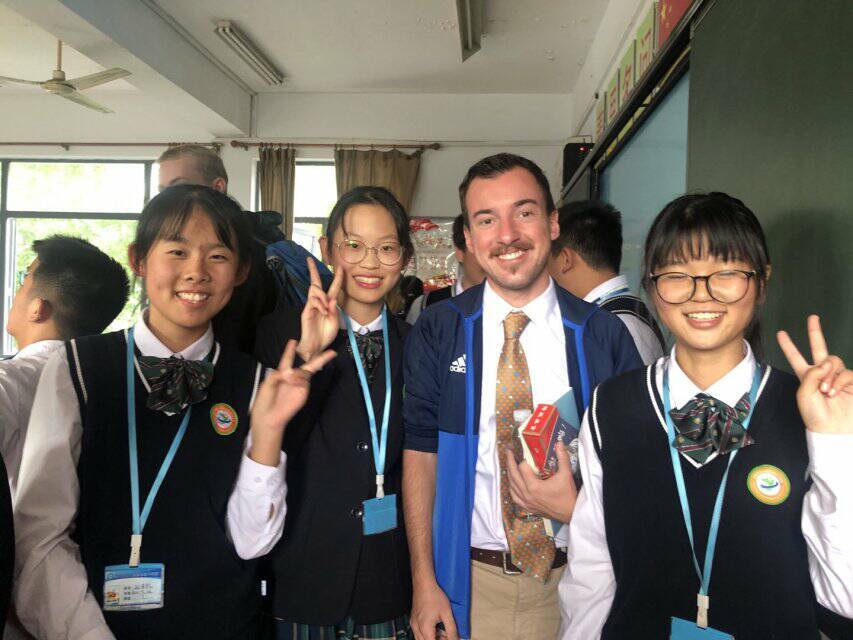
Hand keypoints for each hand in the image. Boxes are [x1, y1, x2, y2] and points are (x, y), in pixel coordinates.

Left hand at [249, 339, 335, 465]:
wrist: (268, 417)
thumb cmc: (264, 401)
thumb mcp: (267, 383)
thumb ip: (279, 373)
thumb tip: (292, 371)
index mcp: (281, 375)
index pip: (287, 360)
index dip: (289, 351)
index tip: (293, 341)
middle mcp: (293, 379)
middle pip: (308, 366)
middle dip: (320, 359)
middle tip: (332, 352)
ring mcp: (299, 386)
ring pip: (305, 371)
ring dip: (298, 372)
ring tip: (288, 378)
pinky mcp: (303, 392)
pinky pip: (304, 380)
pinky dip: (298, 378)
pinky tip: (292, 381)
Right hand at [297, 258, 344, 360]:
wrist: (317, 346)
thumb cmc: (325, 335)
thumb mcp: (336, 323)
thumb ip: (335, 311)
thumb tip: (332, 299)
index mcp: (328, 304)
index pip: (333, 287)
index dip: (337, 277)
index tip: (340, 267)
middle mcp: (319, 302)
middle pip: (315, 282)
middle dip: (312, 270)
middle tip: (309, 259)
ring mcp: (311, 305)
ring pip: (315, 290)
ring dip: (323, 296)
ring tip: (326, 309)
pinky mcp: (306, 310)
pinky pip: (312, 300)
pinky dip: (320, 304)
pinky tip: (323, 312)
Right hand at [410, 580, 457, 639]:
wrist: (424, 584)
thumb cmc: (434, 596)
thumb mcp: (447, 614)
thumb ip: (452, 629)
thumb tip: (456, 639)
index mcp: (424, 628)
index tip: (450, 638)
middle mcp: (416, 628)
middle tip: (447, 635)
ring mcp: (413, 624)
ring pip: (421, 639)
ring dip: (432, 638)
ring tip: (442, 631)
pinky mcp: (413, 619)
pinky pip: (419, 632)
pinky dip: (427, 633)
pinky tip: (435, 626)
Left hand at [506, 444, 577, 522]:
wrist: (571, 513)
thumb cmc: (568, 495)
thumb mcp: (566, 474)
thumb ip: (562, 457)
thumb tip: (559, 443)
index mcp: (534, 486)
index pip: (522, 468)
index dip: (523, 458)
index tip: (524, 452)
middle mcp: (527, 494)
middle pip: (513, 475)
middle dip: (510, 461)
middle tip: (509, 451)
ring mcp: (526, 502)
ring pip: (511, 486)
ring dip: (509, 474)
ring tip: (510, 464)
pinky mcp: (528, 507)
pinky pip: (514, 497)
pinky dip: (511, 488)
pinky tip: (512, 483)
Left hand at [777, 314, 852, 434]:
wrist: (833, 429)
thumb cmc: (815, 415)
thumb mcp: (804, 394)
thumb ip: (811, 375)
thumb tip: (825, 362)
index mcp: (806, 377)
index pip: (796, 358)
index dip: (788, 346)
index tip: (780, 333)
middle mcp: (821, 374)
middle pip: (819, 348)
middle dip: (815, 333)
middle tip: (812, 317)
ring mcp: (837, 377)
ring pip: (834, 361)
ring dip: (829, 375)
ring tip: (826, 391)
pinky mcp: (852, 383)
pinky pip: (846, 373)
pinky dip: (839, 381)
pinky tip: (834, 392)